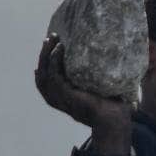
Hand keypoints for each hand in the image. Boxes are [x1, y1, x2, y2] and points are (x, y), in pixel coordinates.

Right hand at [35, 35, 132, 149]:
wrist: (114, 118)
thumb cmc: (110, 105)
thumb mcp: (96, 90)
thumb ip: (91, 79)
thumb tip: (100, 61)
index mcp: (63, 100)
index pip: (45, 83)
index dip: (43, 67)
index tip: (47, 50)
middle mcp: (58, 100)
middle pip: (41, 76)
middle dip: (43, 55)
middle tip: (49, 38)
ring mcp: (60, 98)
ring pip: (44, 74)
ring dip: (46, 54)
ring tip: (53, 39)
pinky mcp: (66, 94)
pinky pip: (54, 75)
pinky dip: (54, 60)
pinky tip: (60, 48)